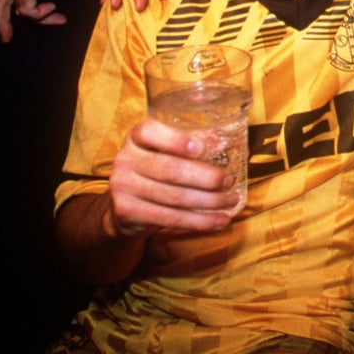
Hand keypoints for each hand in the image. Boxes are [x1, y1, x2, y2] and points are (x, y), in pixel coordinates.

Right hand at [104, 118, 236, 238]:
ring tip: (231, 201)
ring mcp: (122, 187)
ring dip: (209, 201)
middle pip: (170, 169)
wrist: (125, 204)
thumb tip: (220, 142)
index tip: (201, 150)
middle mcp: (125, 159)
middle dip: (206, 178)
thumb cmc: (155, 169)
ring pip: (174, 197)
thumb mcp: (167, 150)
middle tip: (228, 181)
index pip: (150, 132)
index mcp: (136, 137)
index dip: (176, 140)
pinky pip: (170, 218)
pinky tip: (219, 220)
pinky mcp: (126, 212)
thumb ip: (193, 141)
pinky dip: (199, 221)